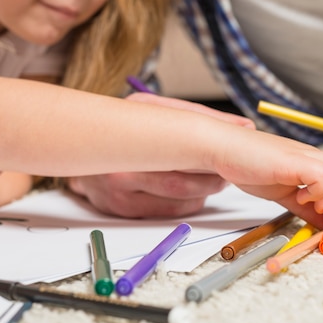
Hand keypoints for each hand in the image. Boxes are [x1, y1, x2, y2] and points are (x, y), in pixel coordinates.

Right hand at [68, 93, 253, 217]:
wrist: (77, 149)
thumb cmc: (125, 129)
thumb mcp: (156, 111)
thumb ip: (200, 118)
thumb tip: (245, 128)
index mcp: (131, 127)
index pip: (185, 143)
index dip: (215, 154)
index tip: (236, 154)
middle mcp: (120, 160)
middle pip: (182, 179)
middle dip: (212, 178)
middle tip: (227, 172)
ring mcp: (116, 188)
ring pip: (178, 199)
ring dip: (204, 192)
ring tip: (213, 181)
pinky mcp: (118, 208)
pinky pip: (166, 212)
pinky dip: (187, 204)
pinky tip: (192, 194)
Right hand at [206, 127, 322, 233]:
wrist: (225, 149)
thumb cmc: (249, 167)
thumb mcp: (284, 194)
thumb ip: (305, 208)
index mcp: (314, 166)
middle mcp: (314, 159)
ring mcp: (305, 157)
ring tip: (317, 207)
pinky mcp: (294, 160)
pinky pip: (321, 174)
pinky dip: (317, 191)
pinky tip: (300, 198)